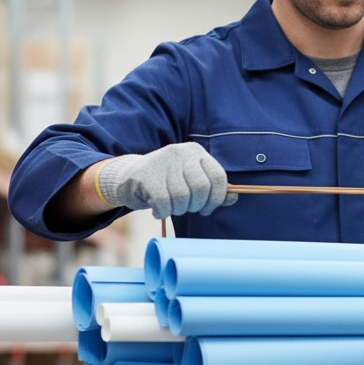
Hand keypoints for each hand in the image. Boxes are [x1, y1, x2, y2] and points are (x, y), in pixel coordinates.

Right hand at [97, 142, 236, 219]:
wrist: (129, 177)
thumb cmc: (167, 182)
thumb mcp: (191, 180)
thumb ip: (213, 189)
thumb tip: (234, 197)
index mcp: (196, 152)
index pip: (218, 177)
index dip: (216, 199)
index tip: (207, 208)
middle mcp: (181, 152)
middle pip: (201, 189)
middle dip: (196, 206)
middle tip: (186, 208)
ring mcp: (163, 162)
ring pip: (182, 197)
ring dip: (178, 210)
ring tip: (170, 207)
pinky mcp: (147, 176)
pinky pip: (163, 202)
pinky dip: (162, 212)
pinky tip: (158, 210)